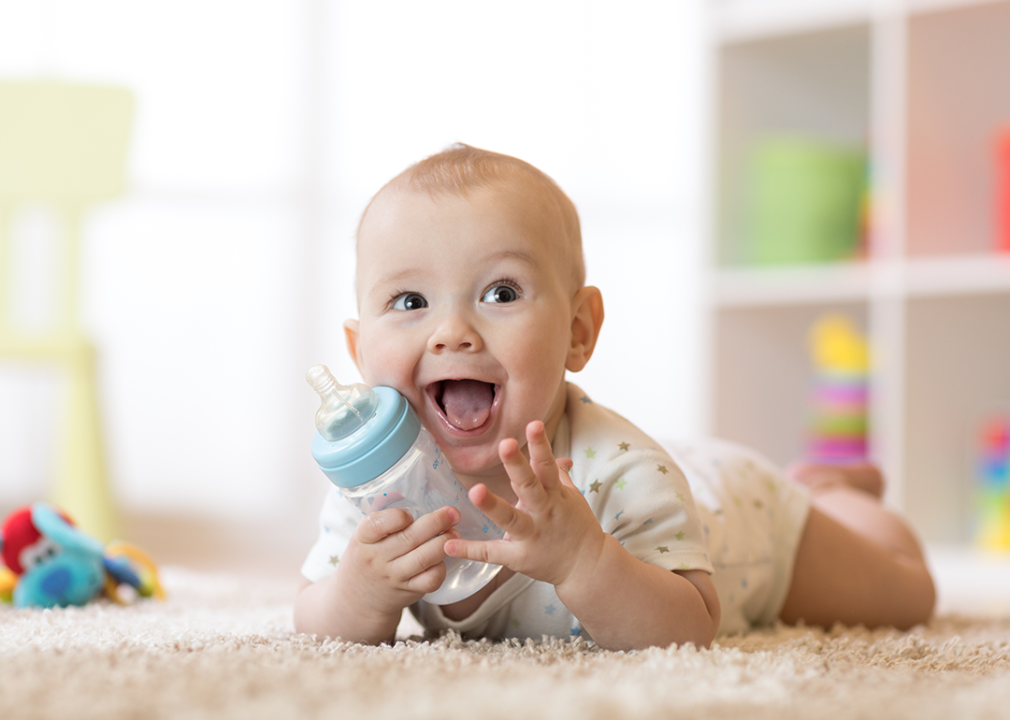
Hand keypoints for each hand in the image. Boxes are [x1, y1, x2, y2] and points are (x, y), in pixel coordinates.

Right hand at [336, 505, 460, 615]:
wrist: (357, 600)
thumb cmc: (367, 557)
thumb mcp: (364, 537)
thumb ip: (385, 519)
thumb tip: (416, 489)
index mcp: (363, 538)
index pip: (377, 524)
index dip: (397, 517)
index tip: (410, 514)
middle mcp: (377, 558)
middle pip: (409, 538)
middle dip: (436, 522)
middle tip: (452, 512)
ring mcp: (393, 576)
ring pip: (424, 559)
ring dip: (444, 543)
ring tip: (455, 533)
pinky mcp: (408, 592)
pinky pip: (430, 580)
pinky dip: (441, 567)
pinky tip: (444, 558)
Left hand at [444, 421, 605, 588]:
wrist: (588, 566)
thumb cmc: (577, 527)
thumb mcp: (572, 498)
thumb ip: (560, 476)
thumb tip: (559, 456)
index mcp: (556, 495)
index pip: (547, 466)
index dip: (540, 446)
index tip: (533, 424)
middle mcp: (544, 512)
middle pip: (529, 486)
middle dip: (517, 466)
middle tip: (505, 444)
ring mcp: (532, 535)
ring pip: (511, 519)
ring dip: (492, 505)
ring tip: (473, 490)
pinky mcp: (519, 557)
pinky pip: (492, 553)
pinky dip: (470, 550)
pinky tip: (448, 544)